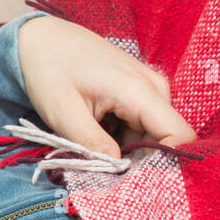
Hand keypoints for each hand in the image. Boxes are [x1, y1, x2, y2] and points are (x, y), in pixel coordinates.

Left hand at [17, 14, 196, 158]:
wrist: (39, 38)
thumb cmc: (48, 70)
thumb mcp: (64, 114)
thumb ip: (93, 144)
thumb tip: (119, 171)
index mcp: (140, 91)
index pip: (180, 136)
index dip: (164, 164)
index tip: (134, 181)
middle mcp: (154, 88)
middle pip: (166, 138)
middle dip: (141, 161)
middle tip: (105, 174)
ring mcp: (147, 88)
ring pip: (152, 134)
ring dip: (128, 150)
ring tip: (93, 152)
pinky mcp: (137, 91)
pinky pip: (141, 123)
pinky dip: (123, 137)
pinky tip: (96, 137)